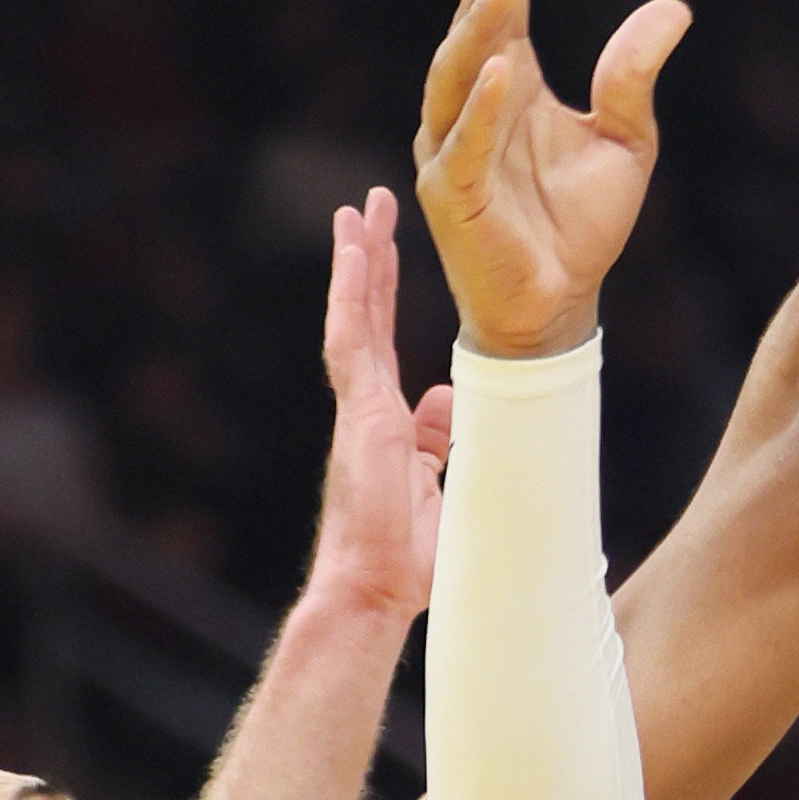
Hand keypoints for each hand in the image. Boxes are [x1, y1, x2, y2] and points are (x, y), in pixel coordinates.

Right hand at [316, 186, 452, 622]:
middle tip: (371, 209)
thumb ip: (442, 440)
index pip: (387, 345)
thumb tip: (447, 399)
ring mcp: (361, 407)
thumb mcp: (442, 486)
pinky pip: (351, 339)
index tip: (386, 257)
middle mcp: (369, 407)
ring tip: (356, 211)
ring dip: (358, 261)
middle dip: (372, 261)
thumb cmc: (407, 560)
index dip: (387, 299)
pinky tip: (354, 249)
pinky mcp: (361, 413)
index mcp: (389, 423)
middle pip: (370, 318)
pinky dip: (352, 293)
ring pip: (356, 318)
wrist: (376, 591)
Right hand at [412, 0, 689, 359]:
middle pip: (473, 23)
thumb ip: (633, 77)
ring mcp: (451, 148)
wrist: (560, 307)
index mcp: (509, 82)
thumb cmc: (580, 226)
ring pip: (458, 74)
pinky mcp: (451, 196)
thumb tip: (673, 8)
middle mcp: (471, 105)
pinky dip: (481, 109)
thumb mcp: (625, 142)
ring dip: (480, 26)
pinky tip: (503, 71)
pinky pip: (463, 144)